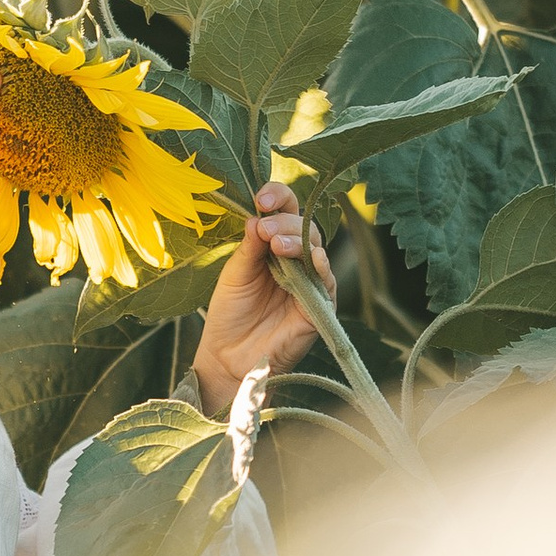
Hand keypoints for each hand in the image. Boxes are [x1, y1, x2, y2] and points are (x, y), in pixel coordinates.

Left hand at [192, 179, 331, 419]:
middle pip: (304, 227)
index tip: (263, 197)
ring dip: (298, 240)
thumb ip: (249, 247)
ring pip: (316, 248)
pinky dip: (321, 266)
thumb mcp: (235, 274)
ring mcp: (308, 281)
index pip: (285, 212)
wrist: (228, 358)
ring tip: (276, 244)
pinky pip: (327, 281)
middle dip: (285, 222)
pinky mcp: (318, 306)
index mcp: (272, 246)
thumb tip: (258, 216)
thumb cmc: (230, 315)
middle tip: (265, 229)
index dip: (279, 199)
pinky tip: (311, 258)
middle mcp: (295, 260)